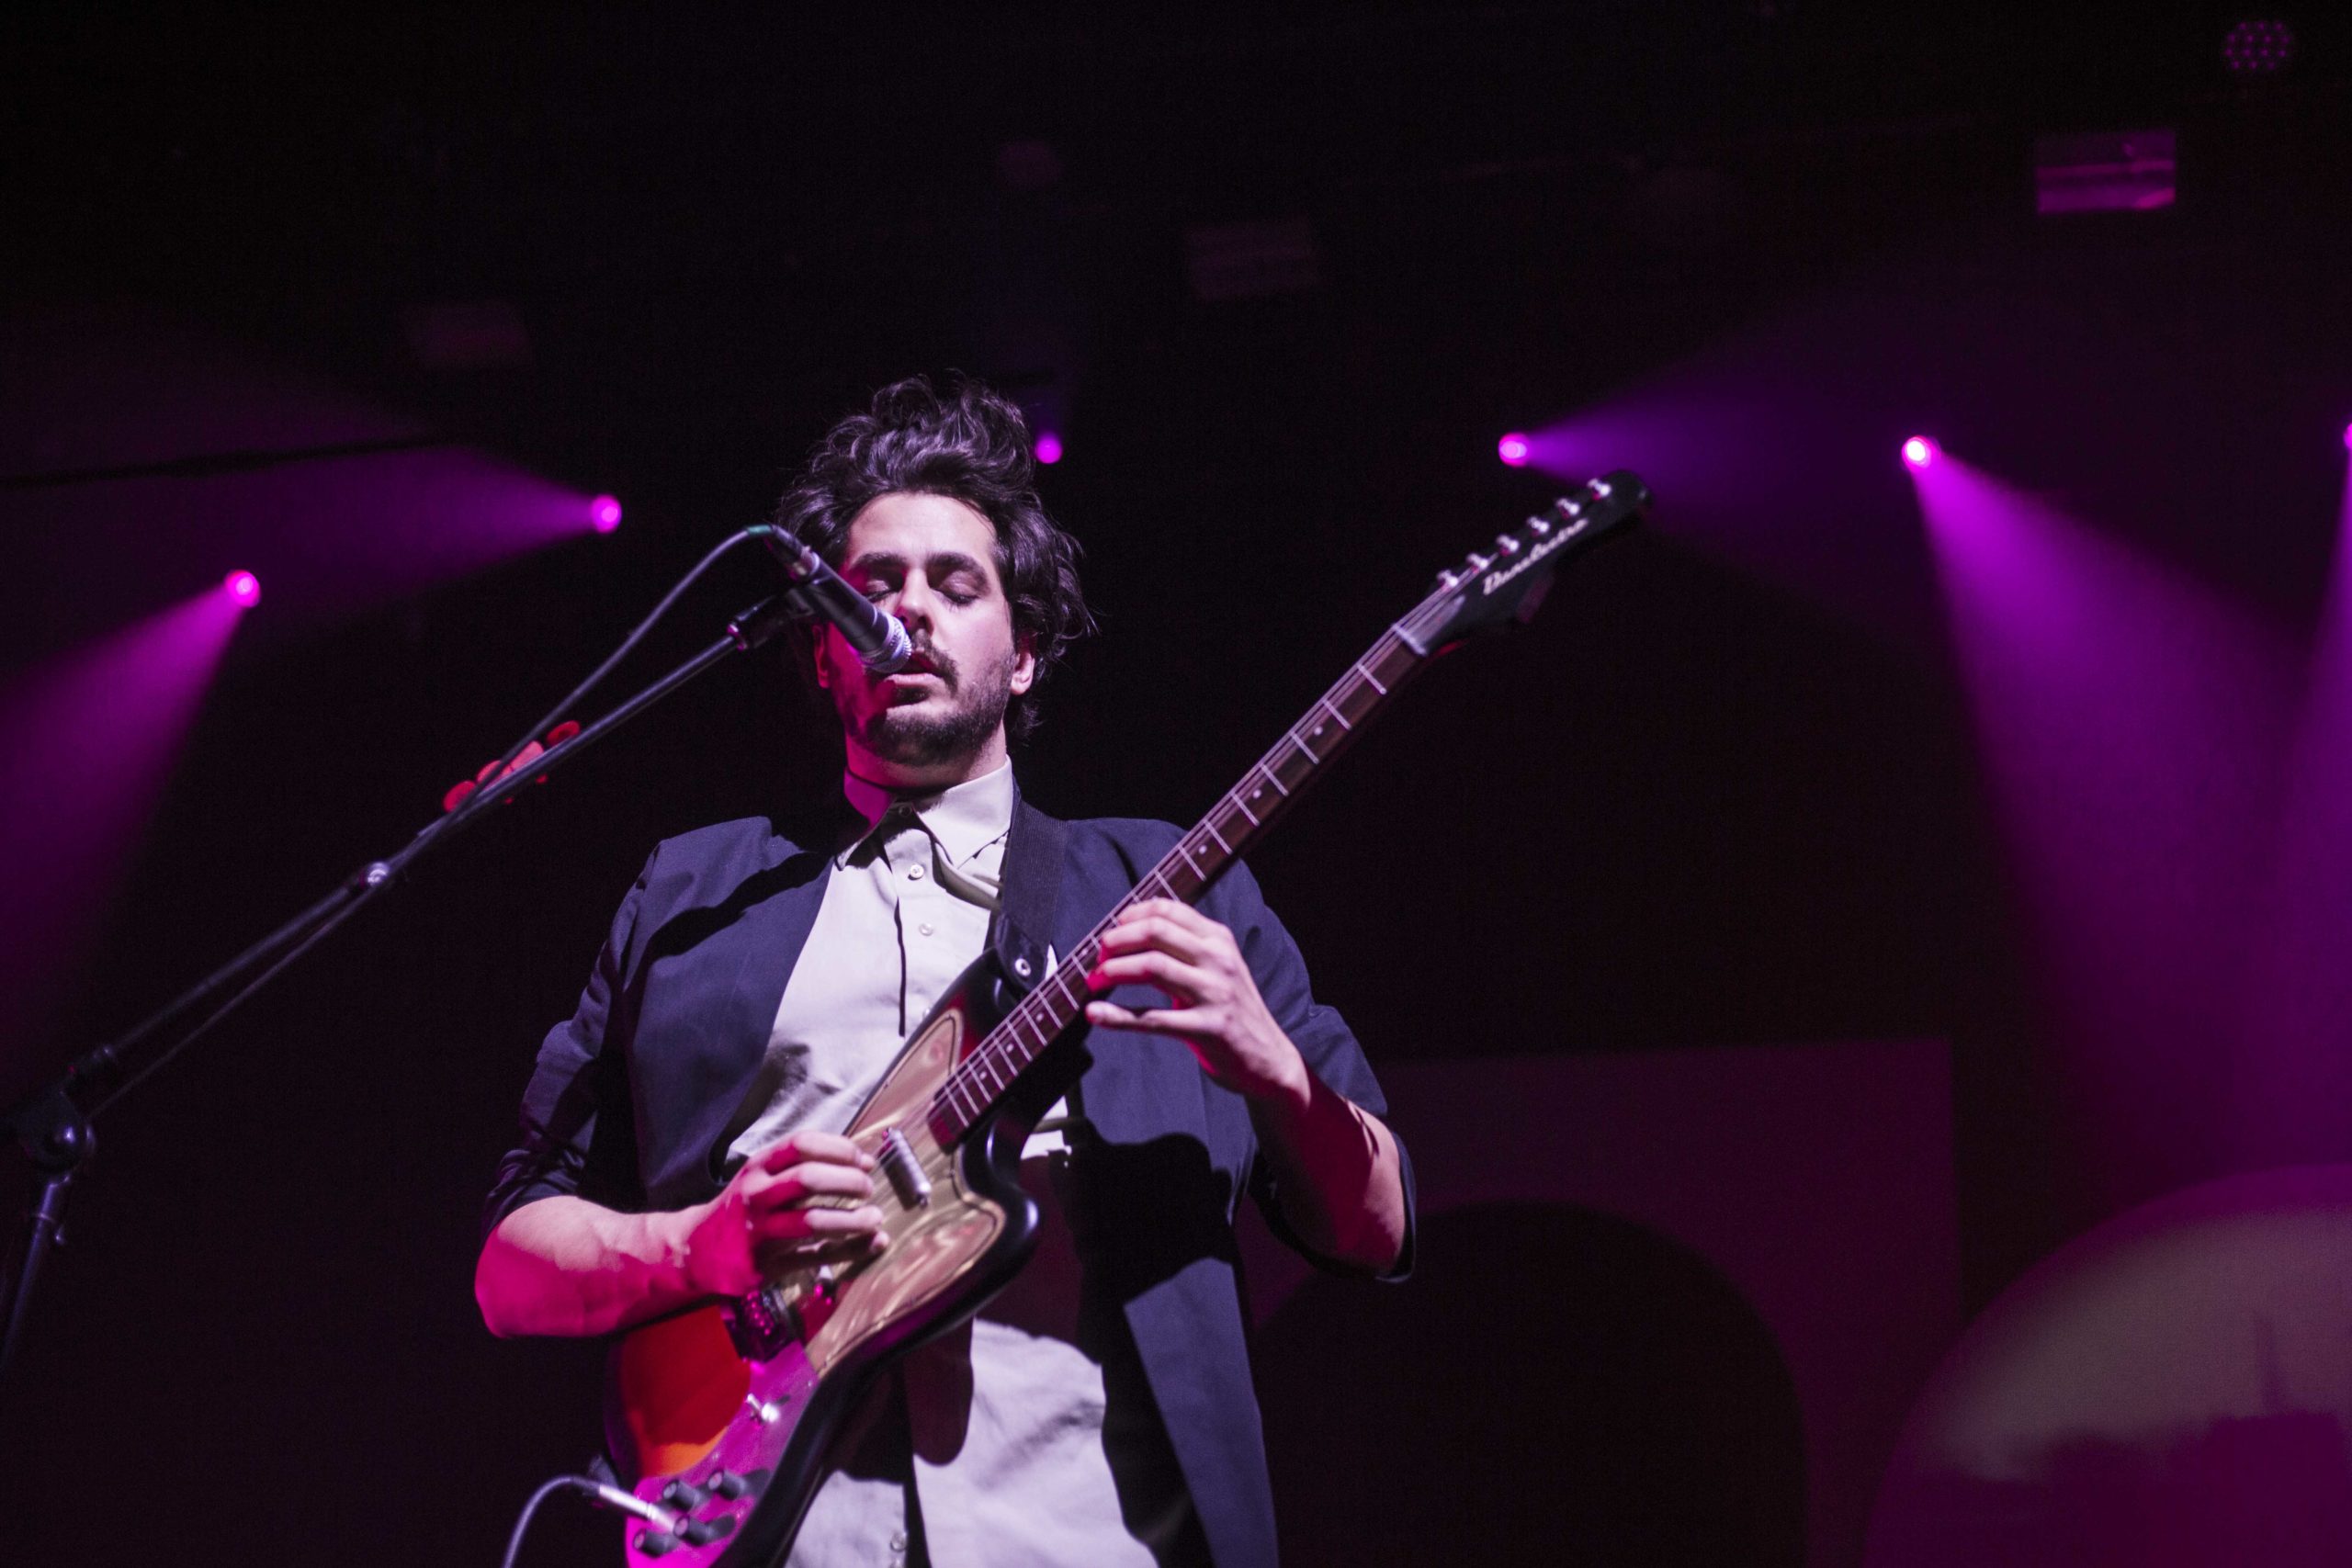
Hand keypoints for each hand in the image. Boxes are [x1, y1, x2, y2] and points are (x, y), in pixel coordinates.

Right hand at [678, 1130, 884, 1297]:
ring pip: (813, 1221)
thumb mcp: (761, 1177)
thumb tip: (863, 1161)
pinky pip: (815, 1256)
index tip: (865, 1160)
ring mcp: (758, 1231)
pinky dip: (851, 1249)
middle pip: (809, 1179)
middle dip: (848, 1181)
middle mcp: (756, 1195)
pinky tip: (872, 1243)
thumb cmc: (742, 1208)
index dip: (840, 1149)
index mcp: (758, 1167)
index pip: (802, 1144)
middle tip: (869, 1188)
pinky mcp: (765, 1265)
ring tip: (875, 1218)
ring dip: (853, 1220)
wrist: (694, 1251)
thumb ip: (803, 1166)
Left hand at [1085, 899, 1310, 1110]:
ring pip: (1152, 966)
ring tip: (1093, 981)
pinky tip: (1096, 1013)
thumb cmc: (1232, 1012)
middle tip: (1098, 958)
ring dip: (1112, 971)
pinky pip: (1153, 1019)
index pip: (1167, 909)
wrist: (1268, 1058)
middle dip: (1116, 941)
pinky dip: (1118, 1016)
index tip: (1111, 933)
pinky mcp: (1207, 1028)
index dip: (1130, 917)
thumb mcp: (1217, 969)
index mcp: (1219, 939)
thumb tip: (1128, 937)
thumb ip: (1183, 949)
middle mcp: (1218, 960)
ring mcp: (1215, 993)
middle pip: (1155, 931)